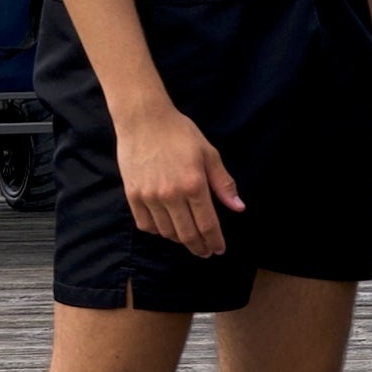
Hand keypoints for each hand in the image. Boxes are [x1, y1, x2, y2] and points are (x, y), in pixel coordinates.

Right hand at [112, 98, 242, 256]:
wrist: (143, 119)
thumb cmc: (179, 133)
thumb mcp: (209, 154)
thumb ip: (223, 183)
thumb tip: (238, 207)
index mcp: (194, 184)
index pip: (208, 225)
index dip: (215, 241)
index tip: (218, 250)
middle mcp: (171, 195)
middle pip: (187, 234)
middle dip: (199, 247)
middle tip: (204, 252)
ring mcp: (150, 196)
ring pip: (167, 232)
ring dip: (179, 240)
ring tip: (187, 238)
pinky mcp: (133, 195)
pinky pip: (146, 225)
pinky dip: (157, 231)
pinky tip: (165, 227)